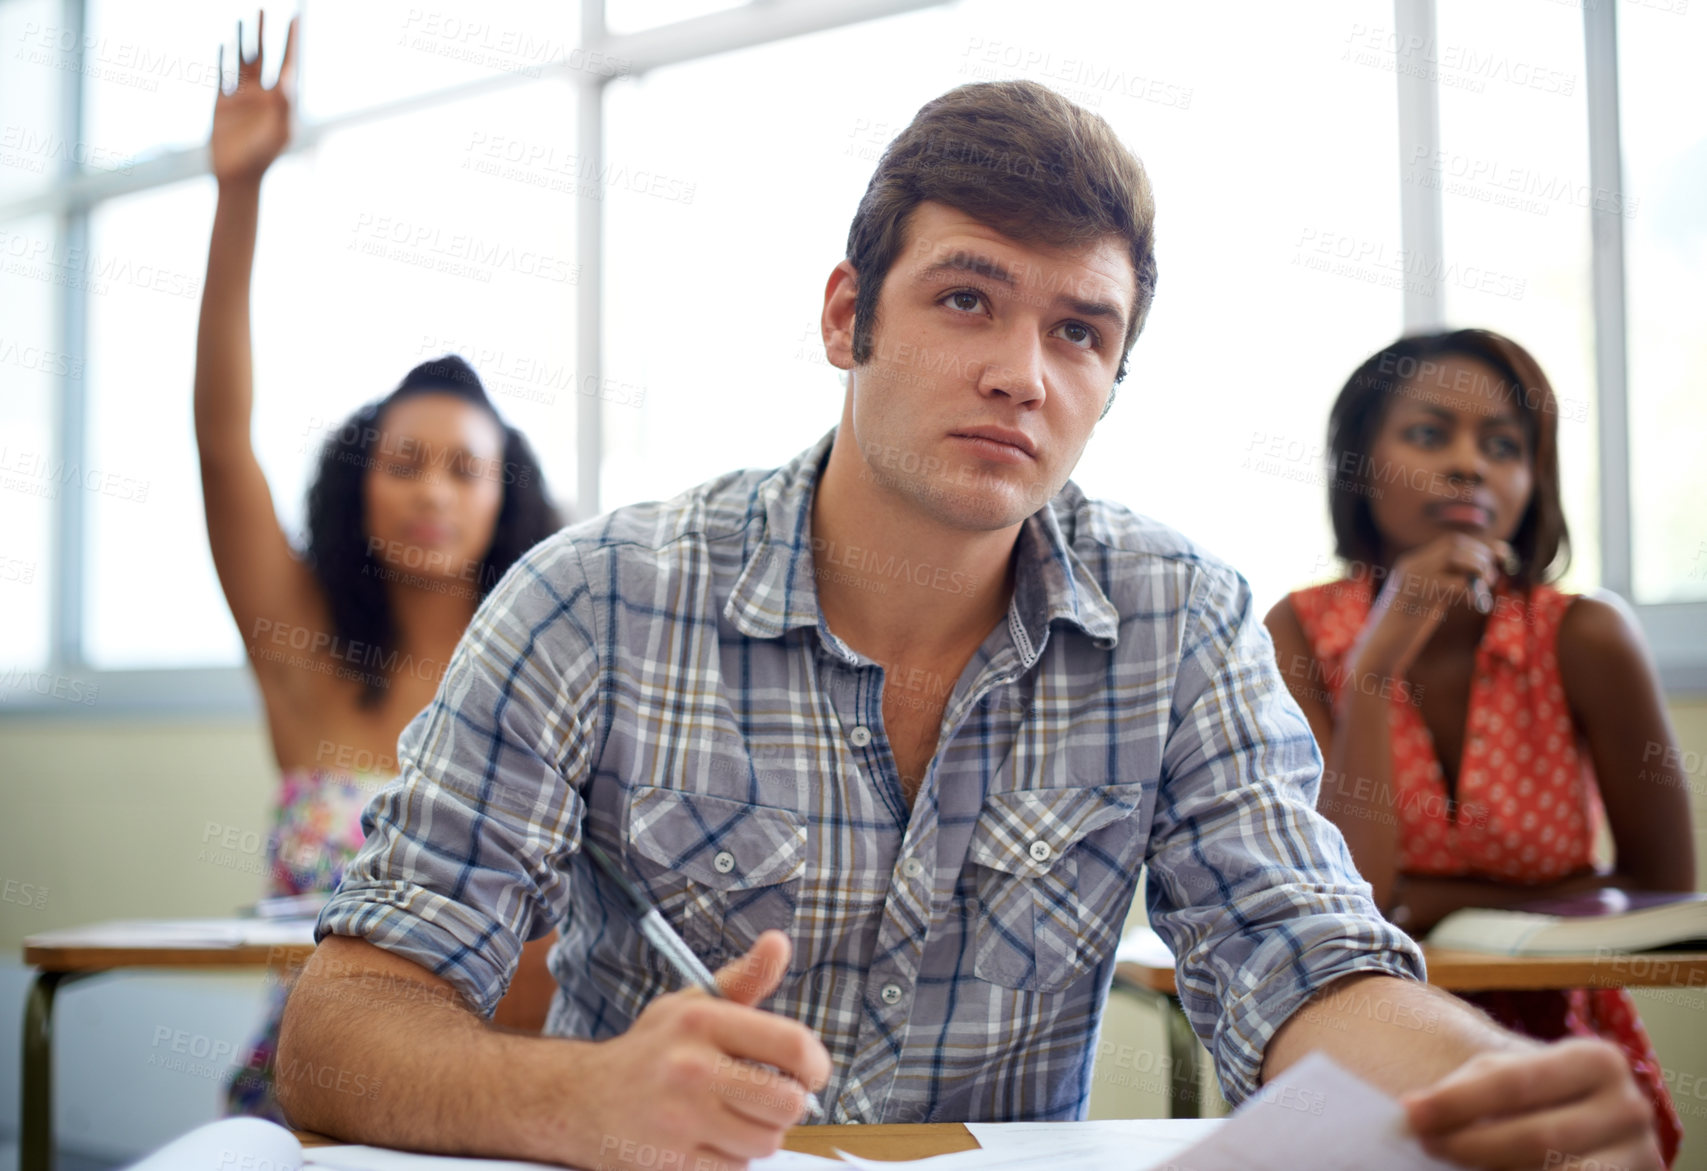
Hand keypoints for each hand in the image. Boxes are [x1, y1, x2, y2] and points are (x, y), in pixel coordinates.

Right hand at [211, 11, 297, 186]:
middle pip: (264, 55)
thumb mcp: (279, 132)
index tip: (295, 17)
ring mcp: (241, 97)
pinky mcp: (222, 103)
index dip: (291, 40)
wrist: (238, 176)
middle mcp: (262, 94)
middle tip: (266, 8)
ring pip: (242, 60)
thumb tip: (287, 80)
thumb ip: (285, 106)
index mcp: (281, 100)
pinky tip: (223, 44)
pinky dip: (223, 59)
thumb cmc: (263, 158)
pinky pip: (222, 74)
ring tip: (243, 18)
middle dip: (265, 32)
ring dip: (243, 39)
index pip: (287, 62)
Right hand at [570, 931, 830, 1170]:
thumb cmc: (651, 1049)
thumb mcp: (692, 1004)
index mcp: (701, 1021)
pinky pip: (736, 1169)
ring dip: (758, 1134)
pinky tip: (707, 1139)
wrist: (581, 1098)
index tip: (811, 1073)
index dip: (817, 1065)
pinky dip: (730, 1160)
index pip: (792, 1045)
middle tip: (767, 1097)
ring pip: (766, 1141)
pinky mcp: (670, 1162)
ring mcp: (678, 1119)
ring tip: (731, 1116)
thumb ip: (744, 979)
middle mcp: (690, 1067)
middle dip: (787, 1104)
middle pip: (788, 1102)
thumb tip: (780, 941)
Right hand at [1353, 533, 1512, 676]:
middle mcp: (1410, 564)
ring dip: (1478, 568)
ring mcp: (1412, 578)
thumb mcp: (1426, 602)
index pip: (1451, 541)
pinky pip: (1453, 583)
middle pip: (1455, 543)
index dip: (1481, 546)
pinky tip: (1478, 605)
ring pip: (1454, 556)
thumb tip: (1477, 576)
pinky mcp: (1417, 597)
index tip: (1502, 556)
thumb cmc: (1402, 631)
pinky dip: (1472, 592)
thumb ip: (1445, 586)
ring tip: (1485, 587)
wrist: (1377, 650)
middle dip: (1481, 555)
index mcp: (1411, 563)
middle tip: (1491, 578)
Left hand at [1402, 1038, 1661, 1169]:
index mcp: (1598, 1060)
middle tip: (1425, 1143)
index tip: (1410, 1113)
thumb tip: (1416, 1113)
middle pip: (1538, 1137)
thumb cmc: (1529, 1095)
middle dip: (1471, 1144)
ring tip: (1453, 1167)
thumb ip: (1474, 1090)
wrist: (1578, 1118)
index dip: (1457, 1101)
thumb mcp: (1508, 1076)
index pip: (1515, 1082)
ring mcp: (1640, 1158)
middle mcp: (1630, 1109)